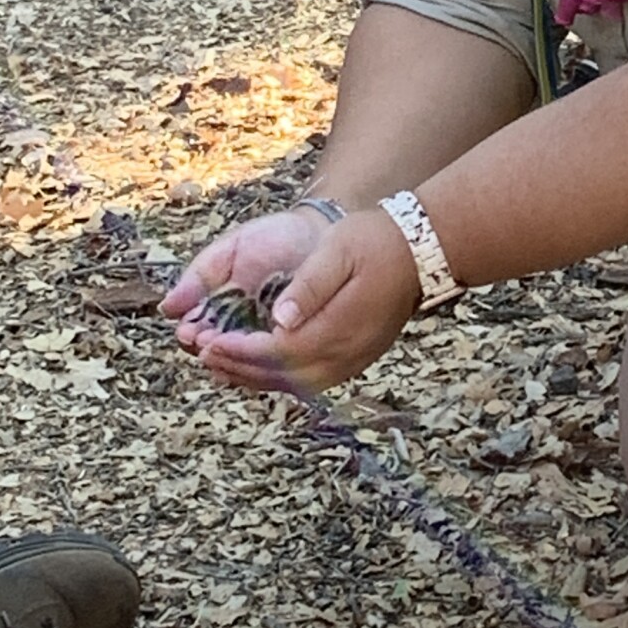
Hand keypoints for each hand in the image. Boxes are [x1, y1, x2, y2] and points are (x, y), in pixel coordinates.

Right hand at [164, 207, 326, 389]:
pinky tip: (262, 358)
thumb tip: (166, 308)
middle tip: (208, 342)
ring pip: (244, 367)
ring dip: (234, 363)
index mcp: (218, 312)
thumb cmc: (271, 240)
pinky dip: (268, 366)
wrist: (319, 233)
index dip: (191, 335)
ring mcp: (266, 342)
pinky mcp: (295, 347)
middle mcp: (239, 333)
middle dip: (210, 352)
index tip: (189, 331)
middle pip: (216, 356)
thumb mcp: (229, 252)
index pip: (196, 334)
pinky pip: (278, 367)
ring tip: (231, 349)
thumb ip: (199, 277)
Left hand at [165, 209, 419, 393]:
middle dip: (241, 369)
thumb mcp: (337, 251)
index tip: (210, 343)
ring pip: (298, 384)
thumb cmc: (374, 242)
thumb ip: (308, 286)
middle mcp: (346, 354)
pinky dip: (282, 379)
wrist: (422, 250)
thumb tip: (279, 320)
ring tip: (224, 367)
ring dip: (258, 378)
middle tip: (205, 357)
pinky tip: (262, 369)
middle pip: (284, 376)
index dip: (241, 351)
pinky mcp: (357, 358)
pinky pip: (313, 381)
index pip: (278, 352)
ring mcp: (354, 360)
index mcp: (337, 328)